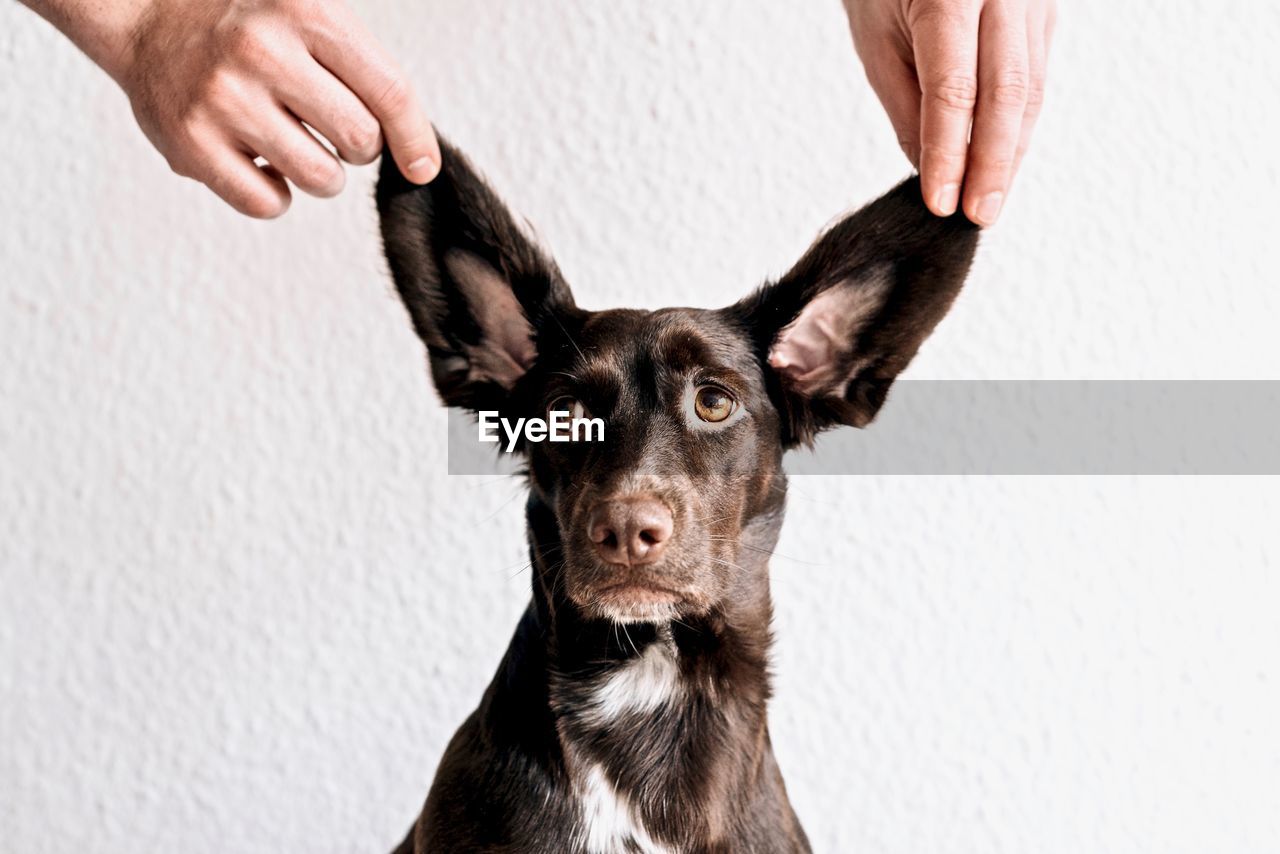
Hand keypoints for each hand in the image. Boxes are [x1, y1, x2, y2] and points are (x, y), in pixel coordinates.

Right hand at [24, 0, 439, 217]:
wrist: (148, 15)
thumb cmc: (249, 27)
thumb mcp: (310, 18)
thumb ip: (365, 73)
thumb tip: (420, 156)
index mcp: (305, 12)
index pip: (389, 91)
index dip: (414, 138)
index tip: (422, 168)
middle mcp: (262, 50)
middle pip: (360, 141)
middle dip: (358, 148)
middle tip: (328, 128)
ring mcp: (223, 97)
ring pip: (321, 180)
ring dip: (320, 175)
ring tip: (292, 142)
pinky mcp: (191, 142)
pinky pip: (268, 204)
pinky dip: (274, 194)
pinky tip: (258, 160)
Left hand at [844, 0, 1055, 225]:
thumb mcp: (877, 37)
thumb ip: (906, 104)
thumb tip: (931, 170)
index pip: (953, 90)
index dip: (950, 154)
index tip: (942, 204)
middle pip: (1007, 93)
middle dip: (994, 165)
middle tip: (978, 216)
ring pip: (1031, 88)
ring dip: (1011, 151)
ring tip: (988, 198)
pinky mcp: (1046, 7)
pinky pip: (1037, 74)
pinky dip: (1019, 122)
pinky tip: (1002, 158)